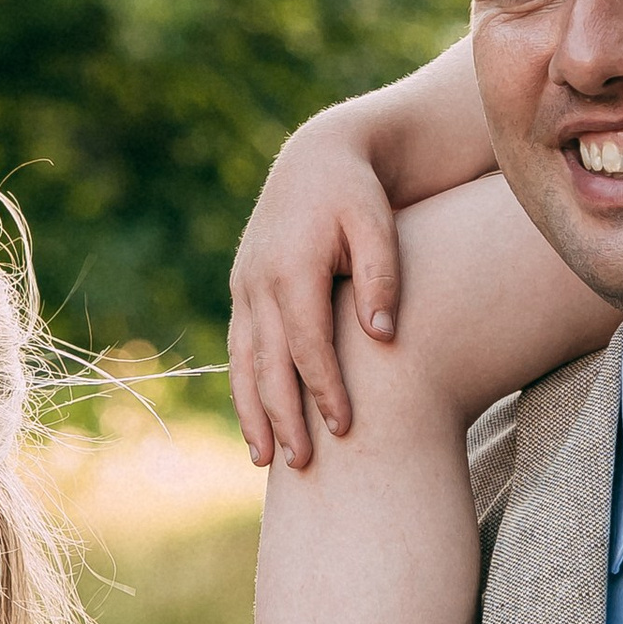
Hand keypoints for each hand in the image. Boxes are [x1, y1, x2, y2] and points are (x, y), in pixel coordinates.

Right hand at [229, 108, 401, 469]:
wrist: (317, 159)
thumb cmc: (358, 195)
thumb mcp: (377, 224)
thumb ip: (382, 277)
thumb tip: (383, 338)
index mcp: (291, 267)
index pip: (307, 344)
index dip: (325, 389)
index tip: (346, 428)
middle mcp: (258, 280)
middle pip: (268, 364)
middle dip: (283, 416)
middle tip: (302, 464)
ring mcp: (244, 286)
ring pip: (243, 361)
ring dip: (252, 412)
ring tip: (264, 460)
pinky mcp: (242, 290)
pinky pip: (239, 348)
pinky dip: (245, 387)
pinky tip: (255, 421)